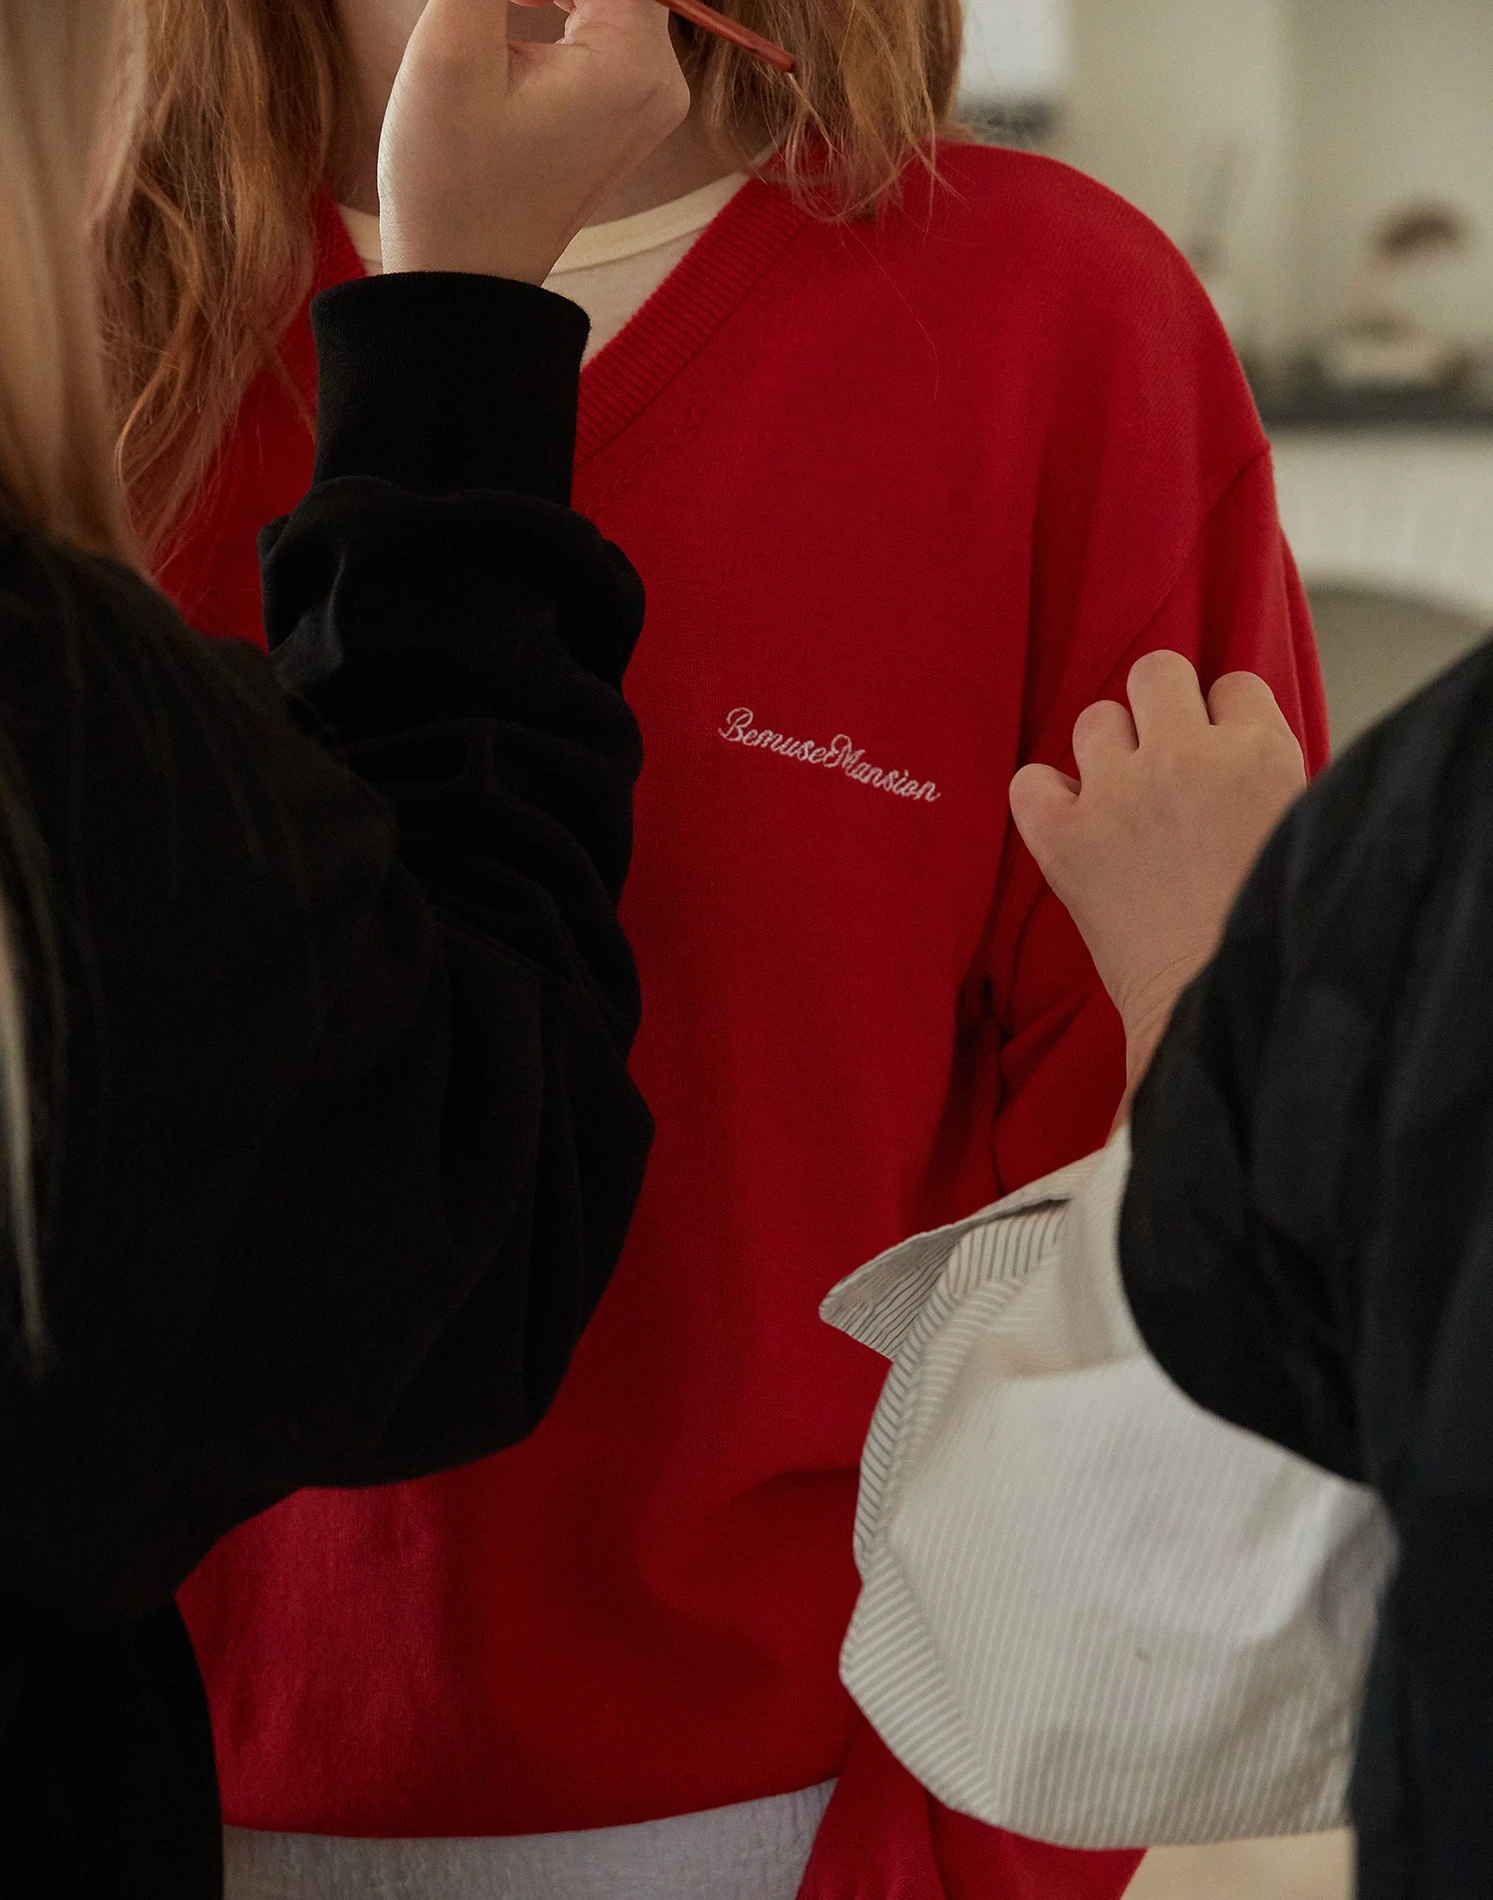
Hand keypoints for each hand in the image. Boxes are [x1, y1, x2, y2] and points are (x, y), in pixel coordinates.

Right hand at [378, 0, 689, 283]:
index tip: (490, 1)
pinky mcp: (618, 105)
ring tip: (477, 20)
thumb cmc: (451, 183)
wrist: (463, 287)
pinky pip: (592, 16)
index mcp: (636, 59)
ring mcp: (645, 94)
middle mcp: (660, 75)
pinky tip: (495, 14)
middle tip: (473, 8)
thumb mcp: (453, 45)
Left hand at [1010, 651, 1305, 1094]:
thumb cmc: (1269, 930)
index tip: (1220, 760)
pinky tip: (1071, 824)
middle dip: (1160, 710)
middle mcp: (1187, 757)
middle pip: (1156, 673)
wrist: (1219, 1005)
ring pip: (1095, 718)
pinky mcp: (1064, 838)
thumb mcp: (1302, 829)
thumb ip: (1265, 774)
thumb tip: (1229, 740)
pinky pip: (1029, 780)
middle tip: (1165, 762)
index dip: (1223, 722)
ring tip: (1125, 803)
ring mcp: (1119, 793)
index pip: (1231, 684)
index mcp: (1260, 752)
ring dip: (1108, 752)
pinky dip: (1044, 799)